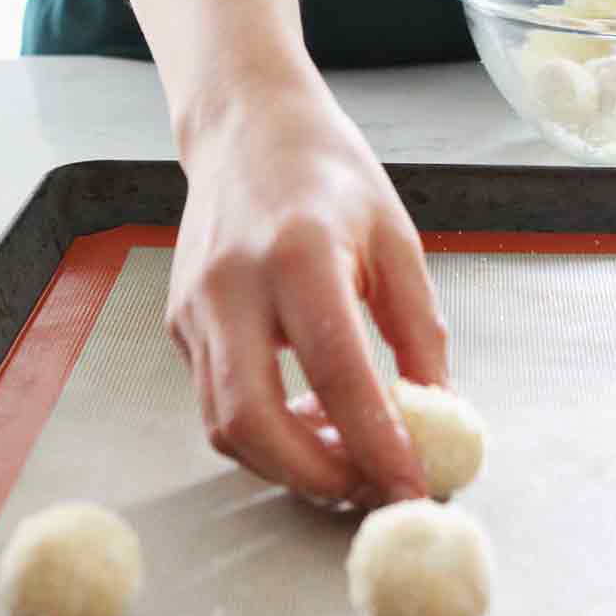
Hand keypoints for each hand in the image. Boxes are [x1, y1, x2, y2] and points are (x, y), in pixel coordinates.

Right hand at [167, 72, 445, 506]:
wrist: (247, 127)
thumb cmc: (329, 175)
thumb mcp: (395, 238)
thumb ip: (419, 329)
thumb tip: (438, 414)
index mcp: (299, 253)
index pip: (338, 371)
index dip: (376, 441)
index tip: (413, 486)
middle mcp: (232, 284)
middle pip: (254, 421)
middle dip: (315, 476)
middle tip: (368, 489)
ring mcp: (193, 306)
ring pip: (224, 425)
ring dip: (286, 463)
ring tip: (345, 455)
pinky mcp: (177, 322)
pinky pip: (215, 399)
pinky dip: (262, 430)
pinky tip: (308, 415)